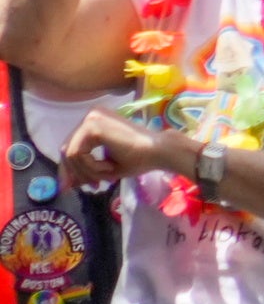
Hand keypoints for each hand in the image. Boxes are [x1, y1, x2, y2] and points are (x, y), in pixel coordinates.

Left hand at [61, 105, 190, 199]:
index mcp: (95, 122)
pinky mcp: (93, 126)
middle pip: (66, 150)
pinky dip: (90, 167)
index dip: (69, 169)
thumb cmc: (139, 158)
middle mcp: (91, 115)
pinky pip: (78, 154)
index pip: (70, 147)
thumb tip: (65, 185)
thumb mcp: (105, 167)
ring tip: (107, 175)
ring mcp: (91, 118)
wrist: (158, 151)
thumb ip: (84, 171)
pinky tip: (109, 167)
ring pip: (71, 154)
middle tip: (90, 187)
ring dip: (87, 171)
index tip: (74, 187)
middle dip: (74, 173)